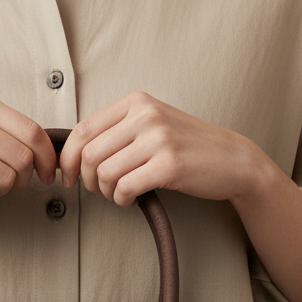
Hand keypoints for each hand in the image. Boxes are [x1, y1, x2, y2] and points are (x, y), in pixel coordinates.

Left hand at [60, 91, 301, 301]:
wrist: (233, 160)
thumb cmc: (188, 147)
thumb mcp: (152, 125)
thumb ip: (117, 131)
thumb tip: (73, 153)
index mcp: (137, 102)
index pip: (83, 130)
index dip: (68, 159)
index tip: (68, 176)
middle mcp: (146, 115)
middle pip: (90, 154)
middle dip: (88, 180)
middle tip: (100, 190)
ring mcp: (159, 138)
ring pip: (105, 173)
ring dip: (107, 192)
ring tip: (120, 194)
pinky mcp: (169, 164)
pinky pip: (125, 187)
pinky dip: (122, 199)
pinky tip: (132, 199)